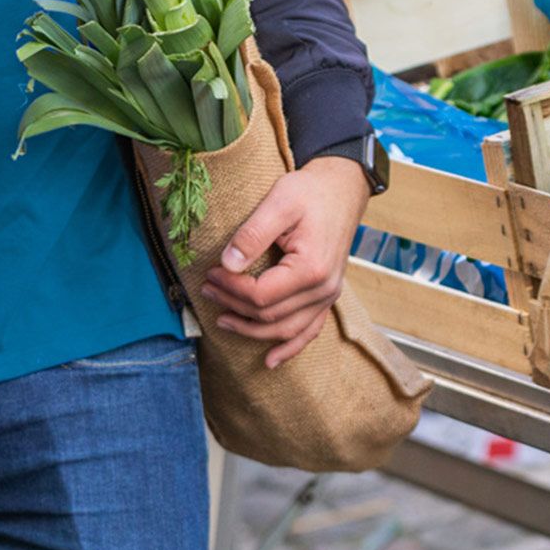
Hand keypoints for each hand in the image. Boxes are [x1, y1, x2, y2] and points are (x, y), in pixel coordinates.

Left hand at [199, 155, 370, 367]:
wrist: (341, 188)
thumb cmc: (311, 192)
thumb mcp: (279, 202)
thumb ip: (252, 234)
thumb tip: (228, 263)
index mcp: (311, 268)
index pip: (261, 295)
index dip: (231, 289)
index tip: (210, 275)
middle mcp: (323, 289)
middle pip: (270, 315)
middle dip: (234, 306)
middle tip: (207, 290)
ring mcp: (328, 296)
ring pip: (286, 329)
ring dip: (252, 330)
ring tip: (223, 320)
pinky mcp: (327, 295)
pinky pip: (309, 331)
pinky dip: (290, 348)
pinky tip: (270, 360)